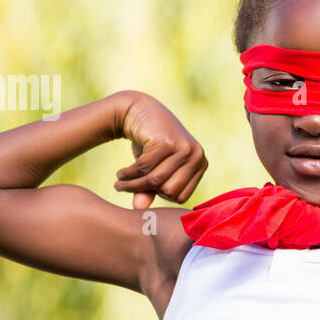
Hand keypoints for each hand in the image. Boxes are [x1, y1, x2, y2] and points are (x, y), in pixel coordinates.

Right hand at [113, 92, 206, 208]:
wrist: (138, 110)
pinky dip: (129, 174)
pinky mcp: (166, 142)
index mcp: (200, 164)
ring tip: (119, 182)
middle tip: (125, 187)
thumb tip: (140, 209)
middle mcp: (196, 155)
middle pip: (169, 191)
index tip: (145, 190)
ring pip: (155, 181)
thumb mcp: (153, 169)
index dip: (161, 196)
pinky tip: (120, 173)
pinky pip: (144, 169)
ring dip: (132, 184)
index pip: (181, 197)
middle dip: (145, 191)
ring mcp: (183, 147)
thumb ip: (150, 191)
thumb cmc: (149, 144)